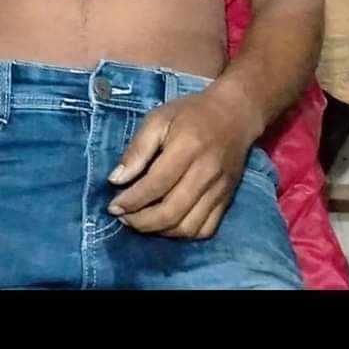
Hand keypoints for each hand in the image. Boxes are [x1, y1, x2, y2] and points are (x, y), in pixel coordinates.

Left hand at [107, 88, 254, 239]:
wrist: (234, 114)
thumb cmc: (191, 114)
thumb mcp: (159, 118)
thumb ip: (137, 149)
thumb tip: (116, 179)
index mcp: (187, 147)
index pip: (156, 185)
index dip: (131, 201)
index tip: (113, 206)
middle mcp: (206, 172)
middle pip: (171, 211)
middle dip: (141, 222)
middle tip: (123, 218)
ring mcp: (219, 189)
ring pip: (187, 226)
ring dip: (159, 231)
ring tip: (140, 222)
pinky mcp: (227, 199)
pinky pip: (205, 229)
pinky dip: (182, 234)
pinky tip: (166, 225)